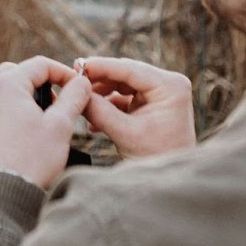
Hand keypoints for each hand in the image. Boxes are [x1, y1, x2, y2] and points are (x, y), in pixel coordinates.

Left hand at [0, 57, 92, 190]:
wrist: (2, 196)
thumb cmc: (32, 159)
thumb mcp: (61, 125)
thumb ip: (74, 97)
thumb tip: (81, 82)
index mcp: (7, 85)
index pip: (39, 64)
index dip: (63, 72)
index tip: (77, 87)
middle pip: (16, 72)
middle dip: (39, 81)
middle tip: (56, 101)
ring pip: (1, 91)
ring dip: (23, 97)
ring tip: (41, 119)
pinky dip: (8, 113)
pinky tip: (23, 134)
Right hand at [81, 57, 196, 158]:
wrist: (170, 181)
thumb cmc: (155, 158)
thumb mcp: (124, 132)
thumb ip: (99, 110)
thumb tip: (76, 91)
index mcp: (170, 87)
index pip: (130, 69)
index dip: (102, 66)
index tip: (77, 65)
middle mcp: (169, 84)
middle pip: (126, 74)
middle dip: (99, 80)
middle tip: (74, 81)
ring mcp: (161, 93)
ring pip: (123, 84)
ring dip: (102, 94)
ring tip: (82, 104)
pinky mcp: (153, 103)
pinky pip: (126, 97)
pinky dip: (109, 106)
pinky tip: (93, 120)